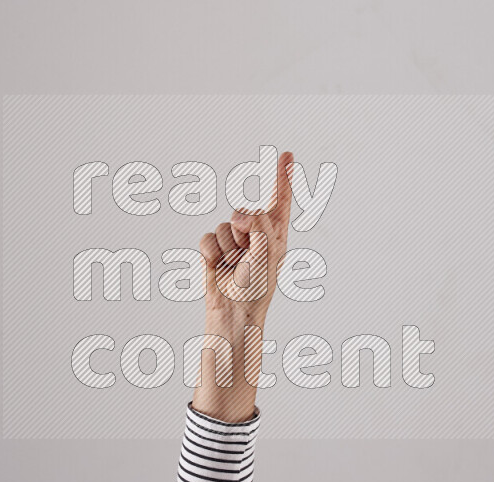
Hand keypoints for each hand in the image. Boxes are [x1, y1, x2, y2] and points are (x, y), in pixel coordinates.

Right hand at [192, 151, 293, 420]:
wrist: (233, 314)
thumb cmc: (256, 288)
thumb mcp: (267, 254)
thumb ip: (259, 225)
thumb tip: (241, 213)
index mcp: (275, 235)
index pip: (279, 201)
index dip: (283, 177)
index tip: (286, 154)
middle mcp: (255, 235)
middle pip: (243, 212)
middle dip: (243, 230)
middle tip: (247, 255)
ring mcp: (233, 242)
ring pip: (223, 225)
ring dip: (227, 246)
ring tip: (233, 267)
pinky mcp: (214, 251)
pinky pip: (206, 238)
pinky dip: (211, 252)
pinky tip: (217, 268)